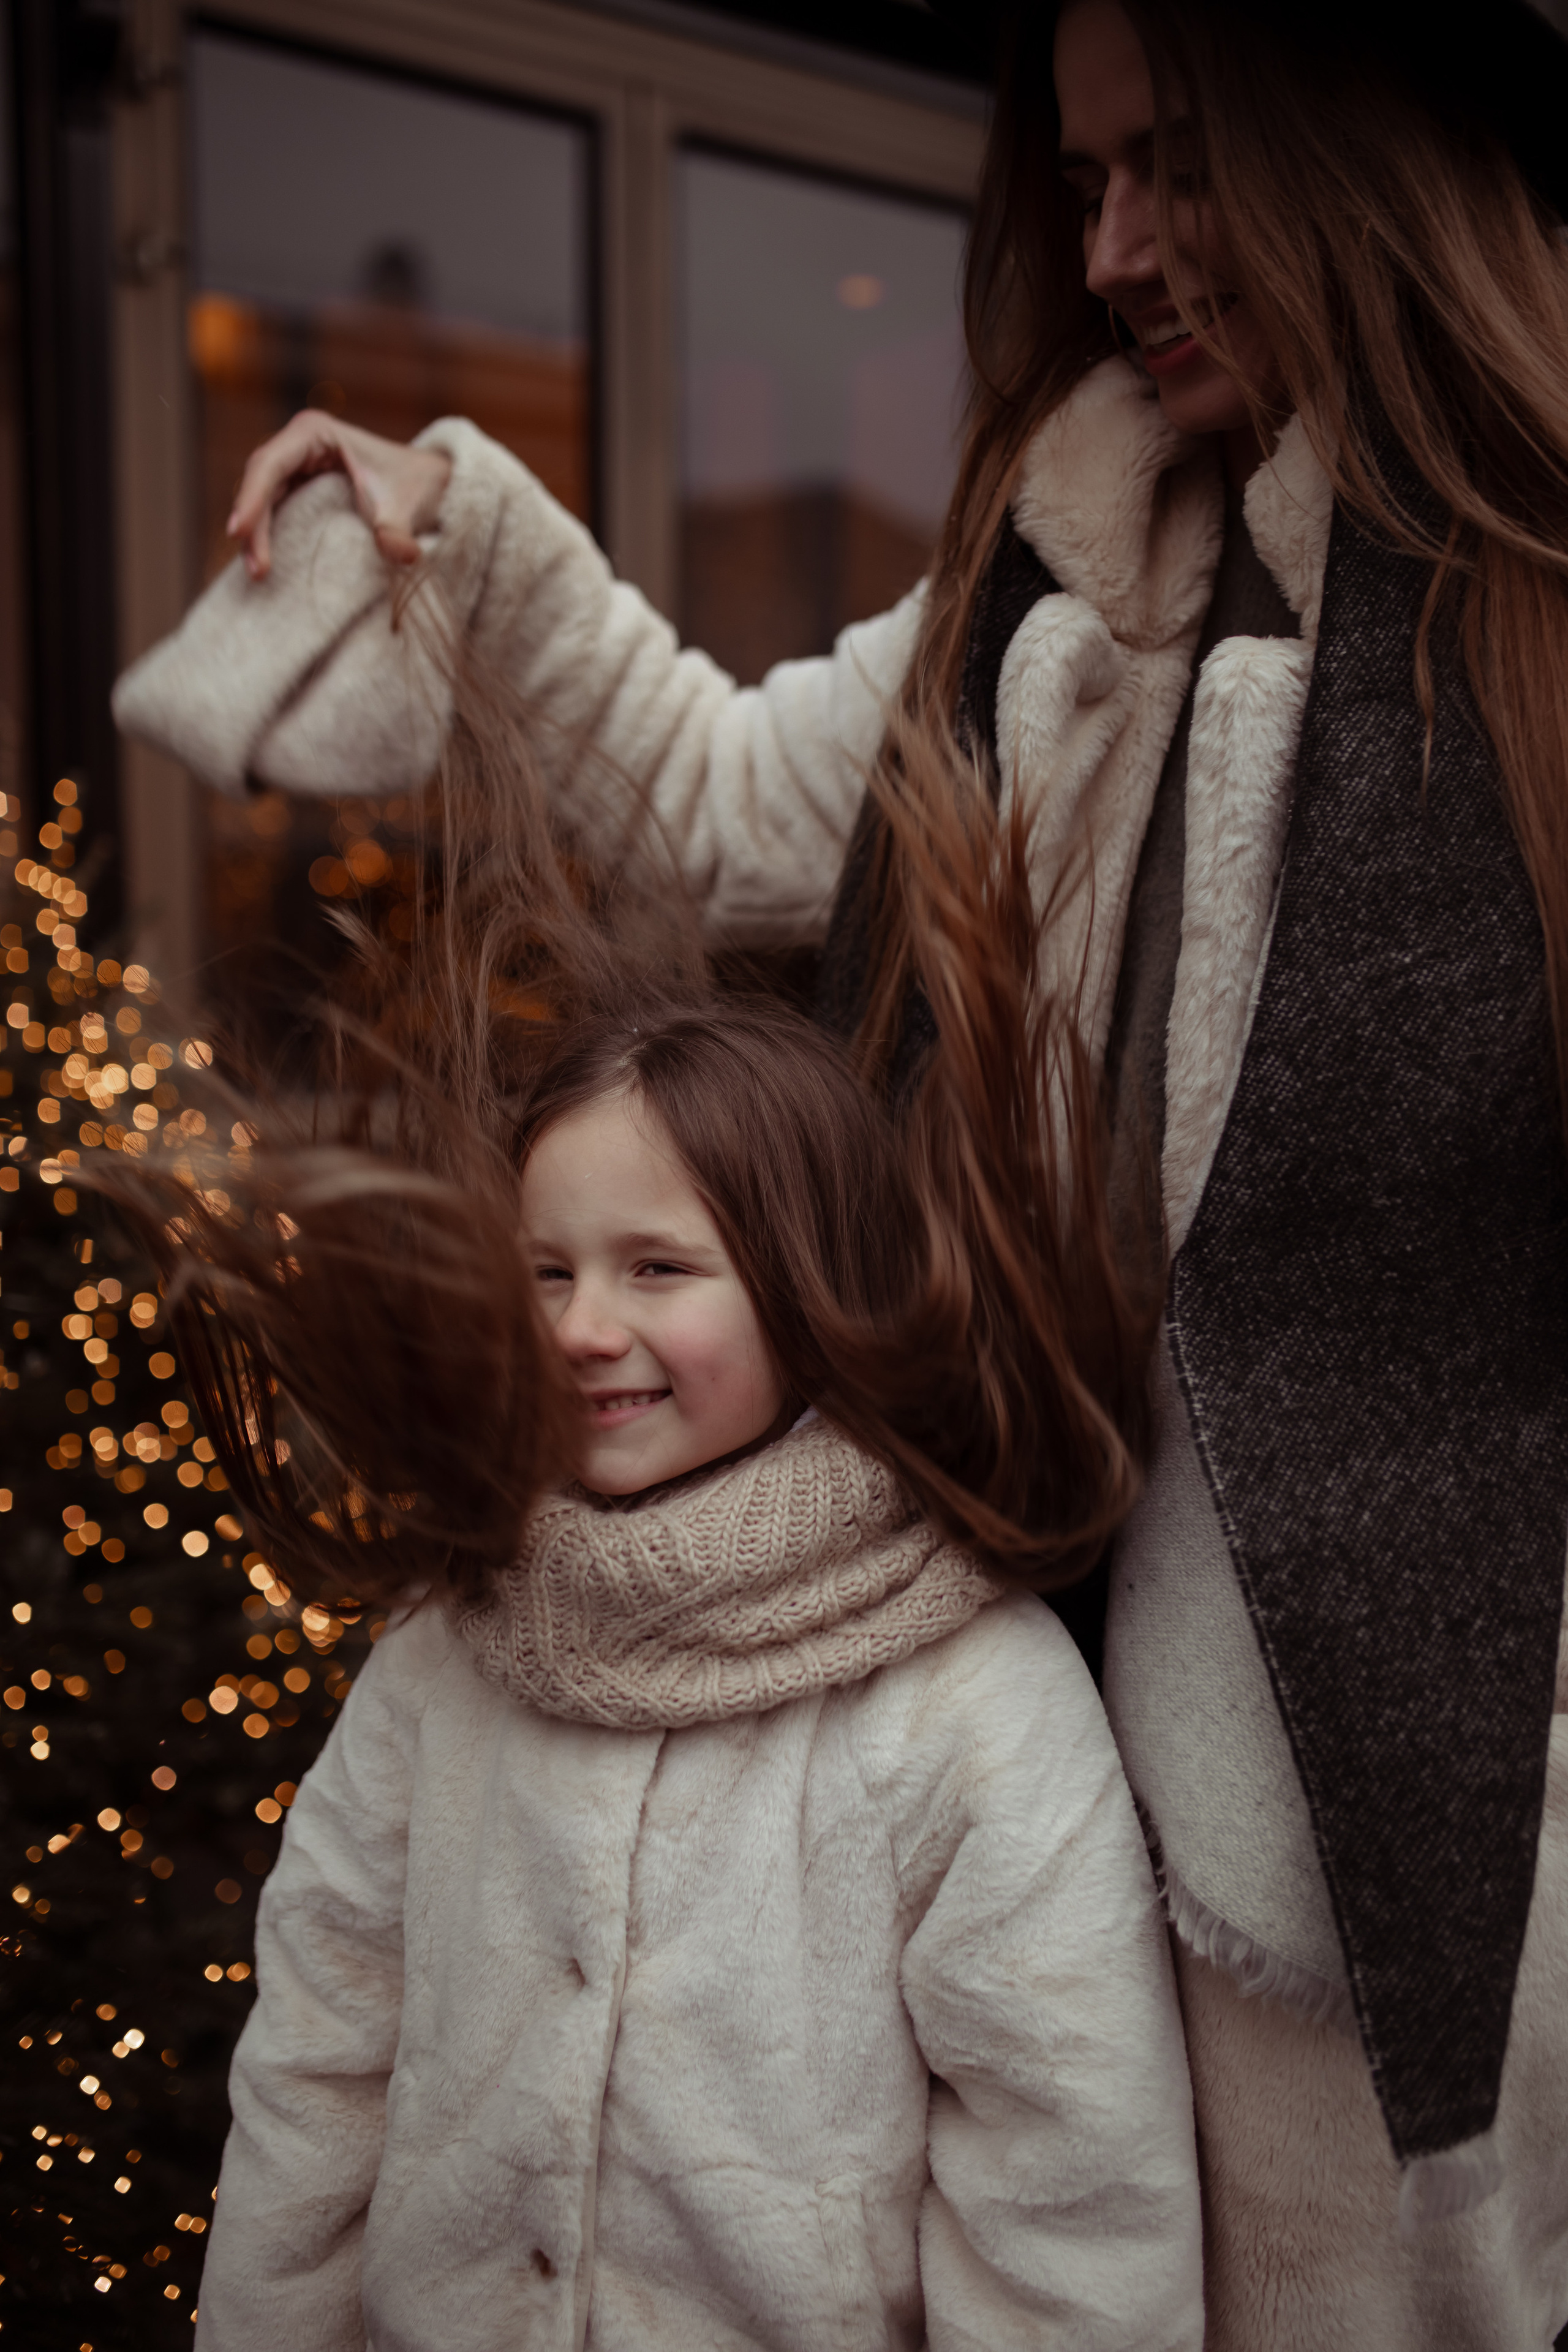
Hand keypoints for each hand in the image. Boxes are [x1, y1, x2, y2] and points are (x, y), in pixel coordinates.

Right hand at [226, 411, 452, 581]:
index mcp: (315, 432)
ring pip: (262, 498)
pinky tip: (264, 565)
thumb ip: (399, 530)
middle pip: (259, 482)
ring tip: (258, 573)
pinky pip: (273, 511)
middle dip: (251, 524)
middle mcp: (298, 445)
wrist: (426, 486)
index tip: (239, 531)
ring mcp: (295, 466)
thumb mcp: (405, 506)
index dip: (252, 497)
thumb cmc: (412, 486)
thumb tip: (403, 555)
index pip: (271, 463)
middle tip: (255, 568)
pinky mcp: (298, 489)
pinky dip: (267, 536)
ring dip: (255, 535)